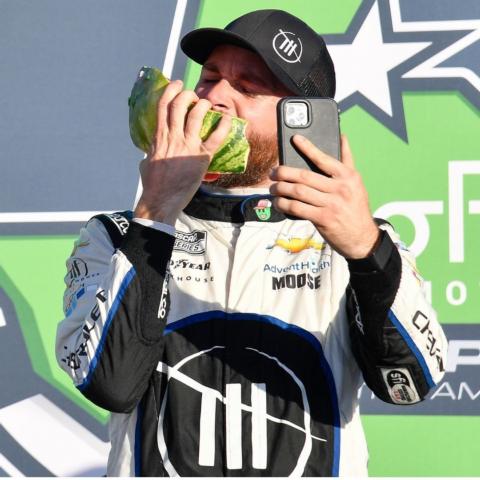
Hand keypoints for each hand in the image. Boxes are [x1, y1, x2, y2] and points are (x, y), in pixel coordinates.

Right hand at [134, 80, 231, 223]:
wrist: (161, 200)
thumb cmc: (153, 185)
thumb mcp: (146, 162)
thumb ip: (150, 152)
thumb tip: (149, 152)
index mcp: (159, 137)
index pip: (163, 105)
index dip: (171, 90)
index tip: (177, 84)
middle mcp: (173, 137)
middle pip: (180, 104)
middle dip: (187, 94)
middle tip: (193, 96)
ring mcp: (187, 146)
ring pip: (196, 114)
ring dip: (203, 105)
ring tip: (207, 105)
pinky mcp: (201, 157)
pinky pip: (215, 137)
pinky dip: (223, 125)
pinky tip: (227, 119)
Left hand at [269, 134, 379, 258]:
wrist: (362, 238)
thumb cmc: (355, 207)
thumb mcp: (356, 183)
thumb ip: (347, 161)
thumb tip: (342, 137)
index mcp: (348, 176)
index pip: (324, 159)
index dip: (308, 148)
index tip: (295, 139)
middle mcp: (340, 189)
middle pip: (304, 176)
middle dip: (283, 173)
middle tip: (272, 173)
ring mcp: (332, 204)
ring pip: (298, 192)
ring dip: (280, 189)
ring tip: (273, 188)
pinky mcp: (323, 219)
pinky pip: (297, 208)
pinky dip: (284, 205)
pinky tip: (278, 203)